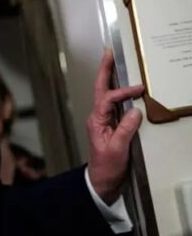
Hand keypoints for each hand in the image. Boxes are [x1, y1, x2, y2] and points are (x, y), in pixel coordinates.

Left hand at [87, 49, 143, 204]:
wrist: (102, 182)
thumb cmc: (107, 167)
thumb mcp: (117, 149)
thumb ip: (125, 129)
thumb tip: (135, 110)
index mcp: (96, 121)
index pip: (108, 99)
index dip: (123, 92)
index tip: (140, 89)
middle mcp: (98, 117)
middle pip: (101, 89)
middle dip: (104, 71)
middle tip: (109, 53)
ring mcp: (104, 121)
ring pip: (106, 94)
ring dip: (110, 78)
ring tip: (114, 62)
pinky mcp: (112, 126)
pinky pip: (115, 105)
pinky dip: (120, 93)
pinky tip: (127, 87)